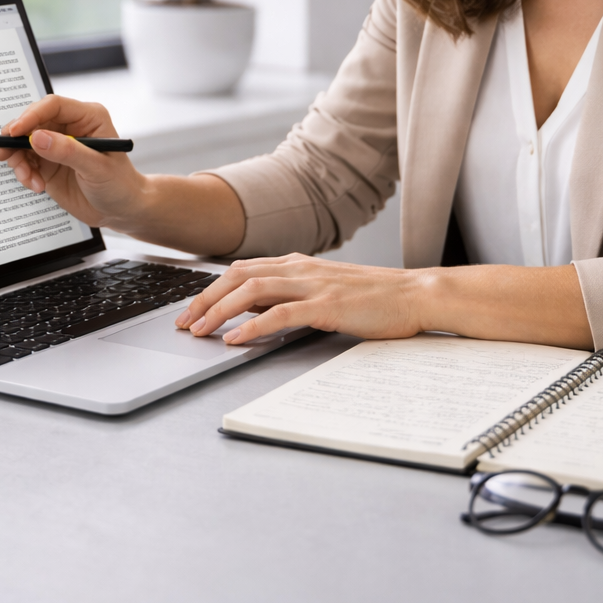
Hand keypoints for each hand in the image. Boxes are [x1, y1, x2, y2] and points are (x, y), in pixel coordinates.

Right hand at [0, 94, 146, 229]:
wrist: (122, 210)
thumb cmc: (120, 185)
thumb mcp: (97, 168)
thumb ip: (67, 152)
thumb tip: (37, 138)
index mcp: (88, 117)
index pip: (53, 106)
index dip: (31, 115)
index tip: (15, 132)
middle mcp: (70, 127)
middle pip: (33, 121)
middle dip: (17, 139)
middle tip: (6, 154)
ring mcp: (57, 145)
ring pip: (24, 142)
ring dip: (19, 160)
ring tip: (29, 179)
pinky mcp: (48, 163)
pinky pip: (25, 161)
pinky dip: (24, 173)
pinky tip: (37, 186)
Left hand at [174, 254, 430, 343]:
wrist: (418, 294)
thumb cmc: (378, 297)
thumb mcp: (329, 289)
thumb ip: (296, 294)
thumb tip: (260, 310)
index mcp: (300, 263)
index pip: (243, 270)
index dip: (212, 289)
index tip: (192, 310)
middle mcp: (301, 268)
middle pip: (238, 276)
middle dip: (205, 299)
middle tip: (184, 323)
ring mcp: (314, 284)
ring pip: (252, 291)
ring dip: (219, 311)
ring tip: (200, 331)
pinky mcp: (327, 305)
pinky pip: (280, 314)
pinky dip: (252, 327)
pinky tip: (235, 339)